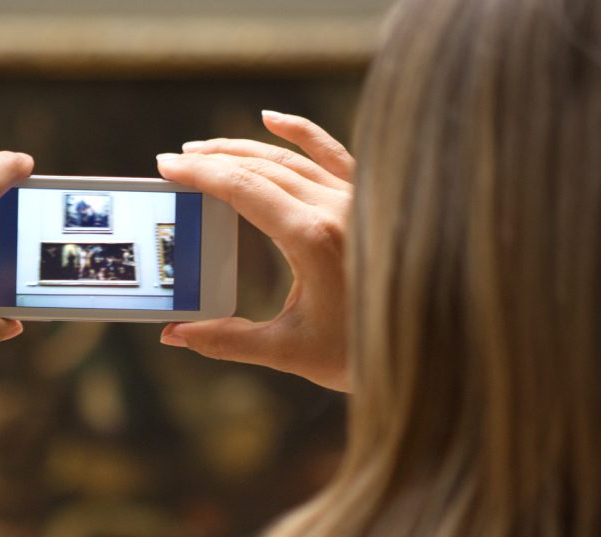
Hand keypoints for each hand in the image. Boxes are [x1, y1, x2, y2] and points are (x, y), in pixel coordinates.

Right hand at [156, 110, 353, 391]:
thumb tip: (173, 336)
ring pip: (291, 158)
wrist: (433, 350)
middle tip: (174, 161)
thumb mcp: (288, 351)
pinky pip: (333, 154)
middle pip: (261, 168)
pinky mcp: (369, 201)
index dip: (200, 175)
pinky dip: (303, 133)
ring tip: (204, 150)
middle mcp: (337, 207)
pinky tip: (273, 118)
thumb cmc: (362, 354)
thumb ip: (227, 340)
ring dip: (243, 149)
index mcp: (313, 238)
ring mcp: (357, 199)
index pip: (243, 189)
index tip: (167, 166)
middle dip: (213, 161)